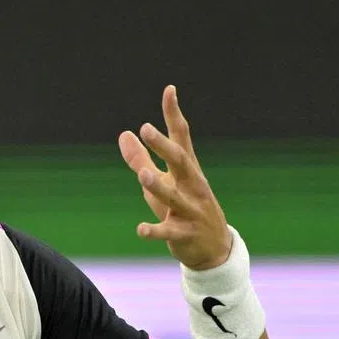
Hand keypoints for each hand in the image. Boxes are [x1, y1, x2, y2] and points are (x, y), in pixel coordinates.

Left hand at [118, 85, 232, 269]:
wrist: (213, 249)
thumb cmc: (182, 210)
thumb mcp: (161, 183)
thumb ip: (141, 160)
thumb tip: (125, 134)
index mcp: (187, 170)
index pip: (182, 137)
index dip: (174, 114)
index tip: (169, 90)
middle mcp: (192, 186)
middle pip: (180, 161)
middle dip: (164, 146)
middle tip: (146, 128)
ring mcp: (191, 210)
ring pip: (174, 197)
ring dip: (158, 186)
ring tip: (142, 176)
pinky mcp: (185, 234)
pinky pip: (168, 232)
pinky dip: (154, 230)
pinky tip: (140, 229)